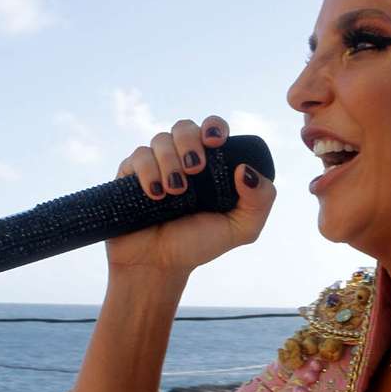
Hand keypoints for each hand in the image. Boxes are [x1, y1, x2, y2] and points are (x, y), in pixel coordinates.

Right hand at [105, 116, 275, 276]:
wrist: (157, 265)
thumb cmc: (198, 245)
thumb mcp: (241, 229)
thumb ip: (260, 201)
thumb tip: (246, 168)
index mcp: (210, 165)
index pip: (212, 129)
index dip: (214, 126)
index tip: (215, 142)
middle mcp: (181, 159)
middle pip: (184, 126)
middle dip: (190, 141)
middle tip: (195, 170)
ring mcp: (155, 165)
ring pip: (160, 139)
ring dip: (170, 161)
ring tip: (175, 191)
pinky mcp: (130, 174)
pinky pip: (137, 156)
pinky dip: (147, 171)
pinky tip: (155, 194)